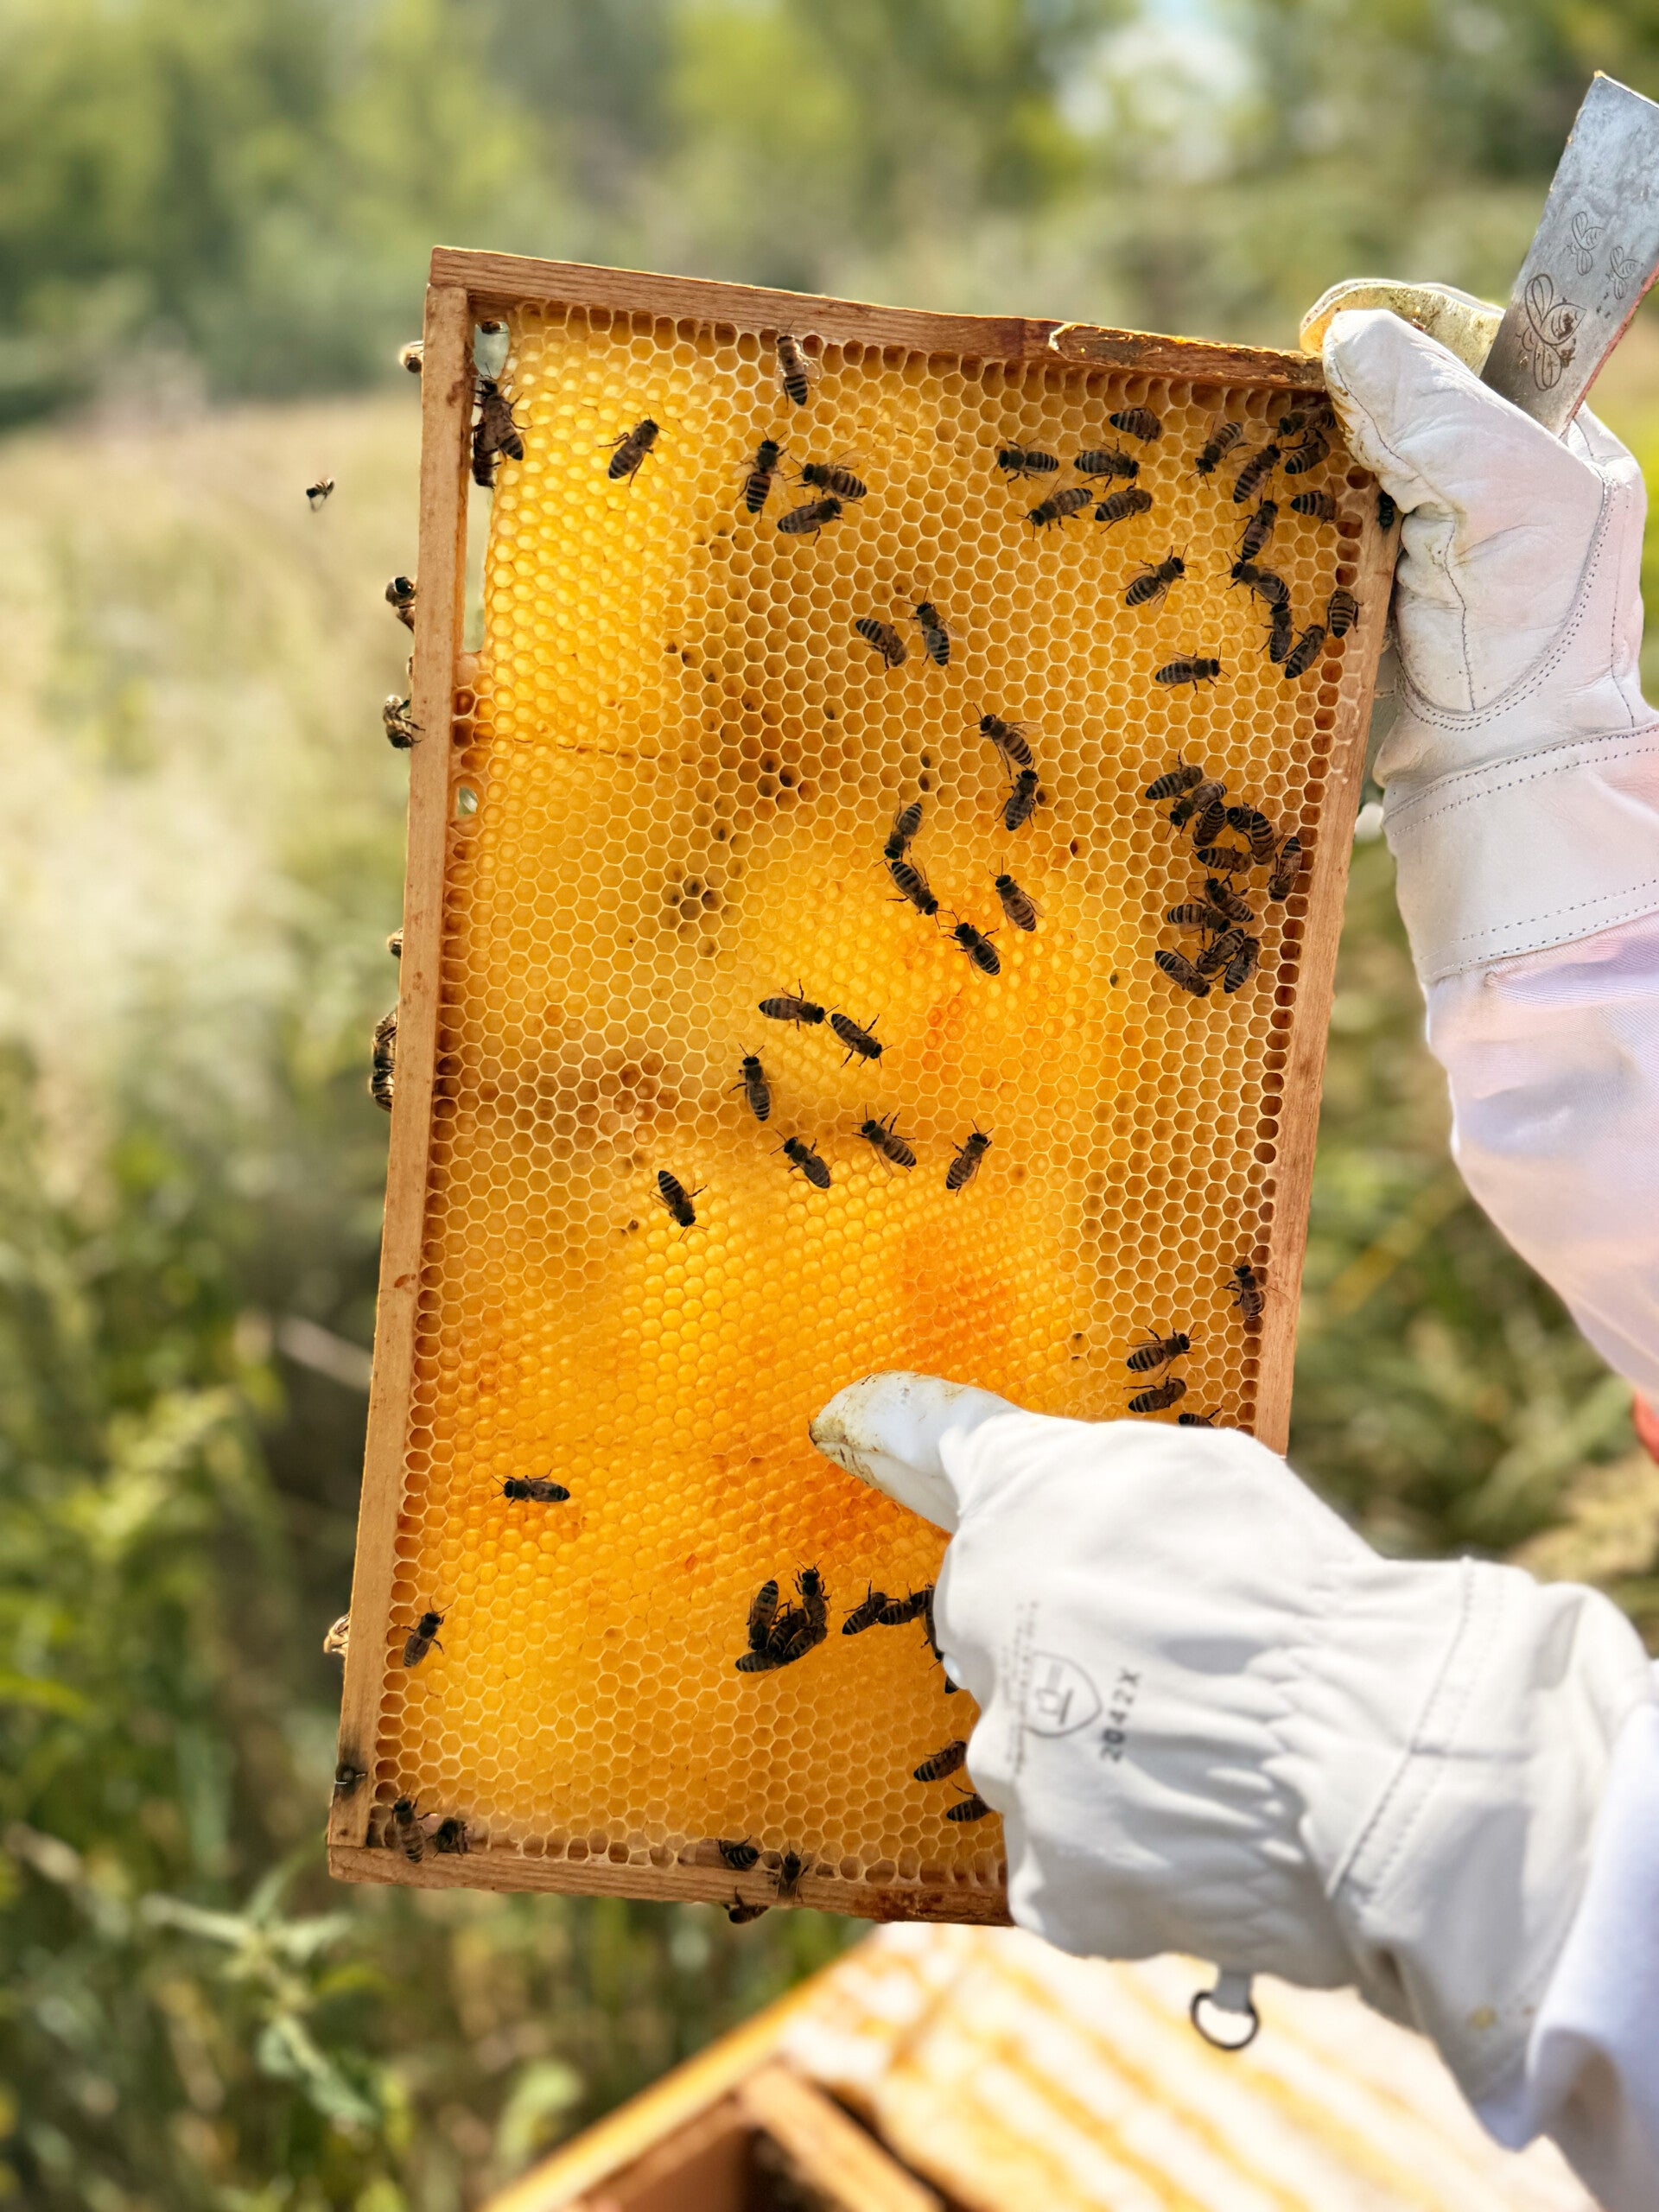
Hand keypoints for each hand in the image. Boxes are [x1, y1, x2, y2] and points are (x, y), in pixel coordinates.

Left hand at [811, 1372, 1649, 2103]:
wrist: (1356, 1752)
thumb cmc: (1298, 1592)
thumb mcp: (1204, 1475)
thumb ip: (1101, 1480)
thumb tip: (1043, 1486)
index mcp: (1019, 1504)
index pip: (932, 1454)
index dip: (893, 1437)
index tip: (851, 1425)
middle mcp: (981, 1622)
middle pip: (1002, 1637)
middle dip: (1070, 1647)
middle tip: (1182, 1670)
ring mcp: (1009, 1755)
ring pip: (1036, 1756)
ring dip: (1100, 1759)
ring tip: (1213, 1764)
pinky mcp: (1047, 1872)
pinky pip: (1070, 1861)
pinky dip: (1125, 1859)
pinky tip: (1199, 1837)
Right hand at [1318, 306, 1658, 983]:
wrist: (1494, 770)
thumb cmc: (1522, 630)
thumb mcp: (1497, 485)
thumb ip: (1431, 401)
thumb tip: (1347, 335)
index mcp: (1554, 444)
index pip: (1474, 342)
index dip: (1401, 325)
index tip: (1327, 330)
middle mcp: (1500, 487)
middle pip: (1408, 399)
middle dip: (1346, 393)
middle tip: (1292, 395)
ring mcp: (1437, 545)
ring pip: (1360, 464)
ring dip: (1310, 457)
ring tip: (1268, 453)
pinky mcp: (1381, 597)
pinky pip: (1330, 531)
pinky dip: (1295, 518)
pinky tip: (1267, 515)